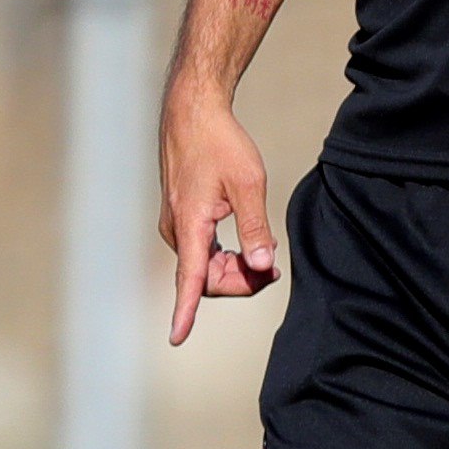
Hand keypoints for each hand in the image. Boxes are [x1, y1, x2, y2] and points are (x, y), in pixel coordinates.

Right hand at [157, 82, 279, 344]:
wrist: (192, 111)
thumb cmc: (219, 142)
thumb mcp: (248, 182)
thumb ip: (255, 228)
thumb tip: (261, 265)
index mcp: (191, 224)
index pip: (189, 278)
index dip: (185, 311)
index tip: (177, 337)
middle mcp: (177, 230)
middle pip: (205, 278)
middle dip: (239, 282)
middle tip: (272, 271)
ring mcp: (176, 223)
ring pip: (203, 266)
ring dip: (232, 269)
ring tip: (265, 258)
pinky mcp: (181, 216)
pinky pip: (201, 251)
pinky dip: (222, 256)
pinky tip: (244, 246)